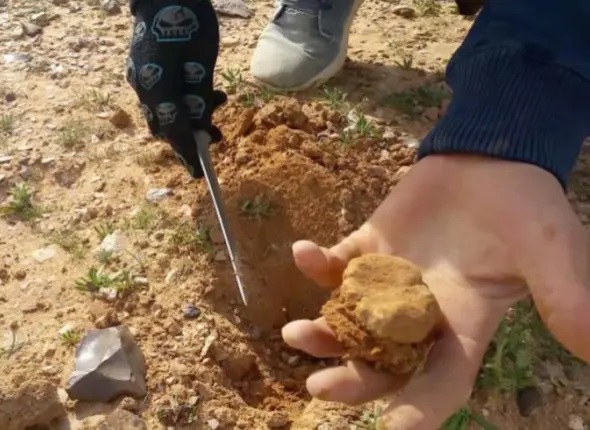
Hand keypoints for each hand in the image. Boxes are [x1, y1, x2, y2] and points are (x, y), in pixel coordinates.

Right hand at [126, 0, 226, 177]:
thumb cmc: (186, 20)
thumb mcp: (201, 60)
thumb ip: (199, 96)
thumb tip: (201, 129)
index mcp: (156, 86)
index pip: (173, 130)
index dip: (188, 153)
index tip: (199, 174)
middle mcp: (143, 86)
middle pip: (166, 125)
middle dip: (190, 136)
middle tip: (217, 137)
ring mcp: (140, 77)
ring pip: (164, 111)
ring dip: (189, 115)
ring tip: (219, 100)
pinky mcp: (144, 68)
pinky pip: (161, 95)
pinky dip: (181, 100)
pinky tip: (204, 89)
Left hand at [284, 154, 589, 428]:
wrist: (492, 159)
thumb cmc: (527, 207)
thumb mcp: (551, 251)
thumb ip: (565, 296)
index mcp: (464, 325)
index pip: (441, 380)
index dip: (421, 408)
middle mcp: (420, 313)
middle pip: (382, 360)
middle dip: (353, 378)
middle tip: (320, 388)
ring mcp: (389, 281)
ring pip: (349, 319)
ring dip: (323, 330)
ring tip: (295, 335)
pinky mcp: (368, 247)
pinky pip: (336, 263)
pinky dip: (317, 262)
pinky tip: (303, 253)